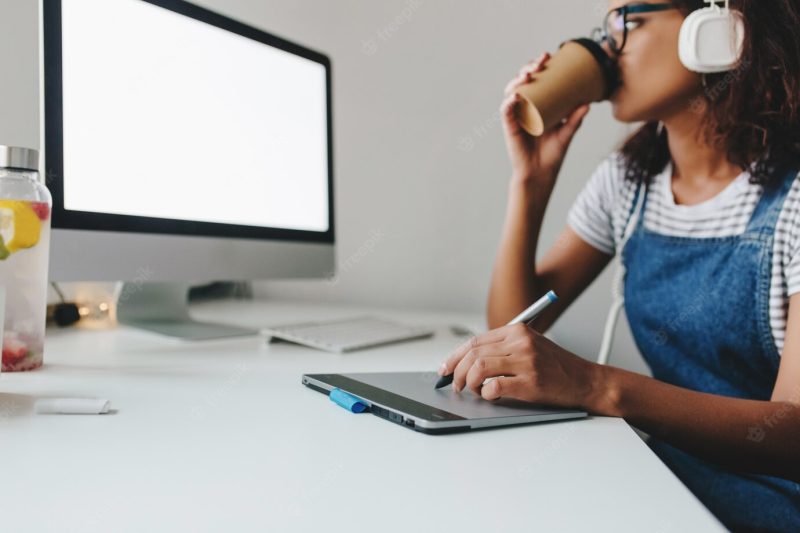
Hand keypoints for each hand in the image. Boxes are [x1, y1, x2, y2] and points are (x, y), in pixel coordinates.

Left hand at [438, 323, 598, 407]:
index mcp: (517, 330)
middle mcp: (520, 342)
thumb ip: (503, 347)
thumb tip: (466, 360)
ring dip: (468, 383)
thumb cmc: (555, 366)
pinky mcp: (530, 382)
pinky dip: (486, 394)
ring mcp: (526, 362)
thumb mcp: (530, 346)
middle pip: (473, 354)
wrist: (586, 381)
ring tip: (472, 391)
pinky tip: (490, 395)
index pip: (475, 341)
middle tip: (454, 385)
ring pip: (478, 369)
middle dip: (456, 372)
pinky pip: (494, 387)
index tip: (445, 368)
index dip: (454, 356)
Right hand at [502, 53, 590, 186]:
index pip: (535, 80)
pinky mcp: (510, 127)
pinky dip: (509, 103)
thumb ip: (575, 120)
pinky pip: (506, 112)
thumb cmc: (553, 153)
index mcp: (537, 104)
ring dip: (518, 80)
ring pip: (512, 92)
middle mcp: (524, 107)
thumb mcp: (567, 133)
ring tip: (528, 75)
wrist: (541, 173)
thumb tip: (588, 103)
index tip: (548, 56)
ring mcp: (516, 116)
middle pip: (522, 82)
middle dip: (528, 68)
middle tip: (540, 63)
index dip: (538, 65)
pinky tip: (515, 96)